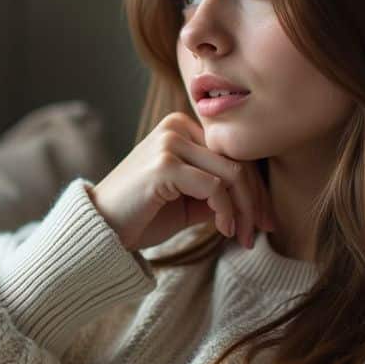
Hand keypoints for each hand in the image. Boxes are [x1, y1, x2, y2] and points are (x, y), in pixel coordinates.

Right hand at [89, 112, 275, 251]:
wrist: (101, 230)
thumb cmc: (142, 216)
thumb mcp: (188, 202)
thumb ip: (218, 193)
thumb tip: (258, 203)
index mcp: (180, 128)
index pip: (233, 153)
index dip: (255, 188)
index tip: (263, 220)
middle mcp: (175, 127)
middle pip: (237, 161)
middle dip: (255, 200)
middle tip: (262, 231)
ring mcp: (169, 143)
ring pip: (232, 174)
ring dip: (245, 210)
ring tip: (243, 236)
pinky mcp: (165, 164)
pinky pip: (214, 187)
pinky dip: (226, 212)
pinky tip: (224, 230)